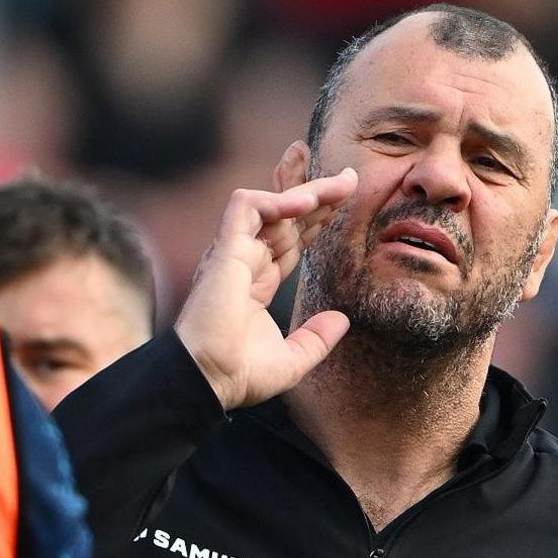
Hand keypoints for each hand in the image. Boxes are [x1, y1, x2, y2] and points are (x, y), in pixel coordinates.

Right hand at [177, 169, 355, 410]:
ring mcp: (233, 253)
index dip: (317, 219)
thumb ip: (316, 339)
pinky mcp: (224, 250)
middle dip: (316, 191)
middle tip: (349, 176)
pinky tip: (308, 201)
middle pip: (283, 214)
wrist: (208, 380)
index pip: (291, 238)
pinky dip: (277, 199)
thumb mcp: (292, 359)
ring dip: (305, 189)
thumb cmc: (239, 374)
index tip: (345, 202)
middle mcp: (245, 262)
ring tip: (342, 183)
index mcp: (258, 282)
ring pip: (269, 203)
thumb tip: (342, 320)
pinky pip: (247, 207)